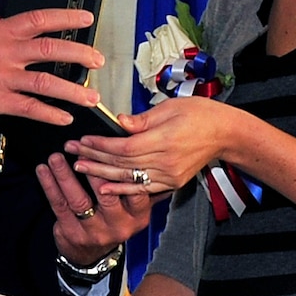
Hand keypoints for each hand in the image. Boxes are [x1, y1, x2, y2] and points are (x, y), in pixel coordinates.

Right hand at [0, 8, 104, 125]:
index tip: (87, 19)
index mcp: (3, 31)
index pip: (42, 19)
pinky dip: (51, 114)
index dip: (67, 18)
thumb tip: (25, 42)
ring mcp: (3, 76)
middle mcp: (7, 51)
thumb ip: (4, 40)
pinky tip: (64, 119)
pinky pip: (31, 108)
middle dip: (80, 55)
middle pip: (53, 49)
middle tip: (98, 61)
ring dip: (73, 91)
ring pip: (47, 82)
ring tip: (91, 98)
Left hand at [37, 153, 153, 262]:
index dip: (121, 168)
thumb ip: (138, 184)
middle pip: (106, 194)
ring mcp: (95, 232)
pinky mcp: (73, 233)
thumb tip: (142, 152)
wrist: (92, 256)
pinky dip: (50, 186)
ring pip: (79, 199)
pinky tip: (43, 171)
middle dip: (92, 168)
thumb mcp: (132, 207)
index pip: (134, 189)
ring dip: (65, 175)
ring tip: (56, 157)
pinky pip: (60, 206)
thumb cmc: (112, 221)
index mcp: (138, 215)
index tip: (109, 148)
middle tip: (80, 149)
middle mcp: (119, 225)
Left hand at [66, 99, 258, 196]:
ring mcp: (168, 175)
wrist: (224, 134)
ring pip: (128, 177)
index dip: (100, 145)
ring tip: (79, 168)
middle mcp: (165, 162)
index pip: (123, 146)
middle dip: (94, 157)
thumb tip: (119, 122)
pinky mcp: (171, 183)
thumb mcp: (171, 107)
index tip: (82, 140)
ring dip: (101, 174)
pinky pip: (142, 189)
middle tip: (71, 152)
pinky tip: (103, 188)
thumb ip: (142, 119)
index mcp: (164, 140)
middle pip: (122, 162)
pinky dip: (122, 188)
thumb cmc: (200, 114)